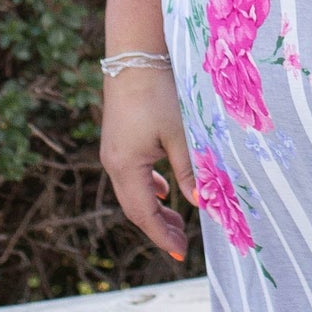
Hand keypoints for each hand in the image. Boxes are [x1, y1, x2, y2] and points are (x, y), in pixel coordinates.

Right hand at [99, 66, 195, 261]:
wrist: (134, 58)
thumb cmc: (159, 93)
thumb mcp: (180, 134)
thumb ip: (189, 170)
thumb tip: (199, 203)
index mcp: (126, 166)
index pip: (144, 214)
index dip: (163, 236)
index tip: (182, 254)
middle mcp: (113, 163)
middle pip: (135, 207)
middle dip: (158, 228)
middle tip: (183, 245)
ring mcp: (113, 152)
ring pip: (132, 192)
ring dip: (154, 209)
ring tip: (175, 223)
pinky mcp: (117, 141)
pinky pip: (131, 176)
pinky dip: (148, 189)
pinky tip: (163, 191)